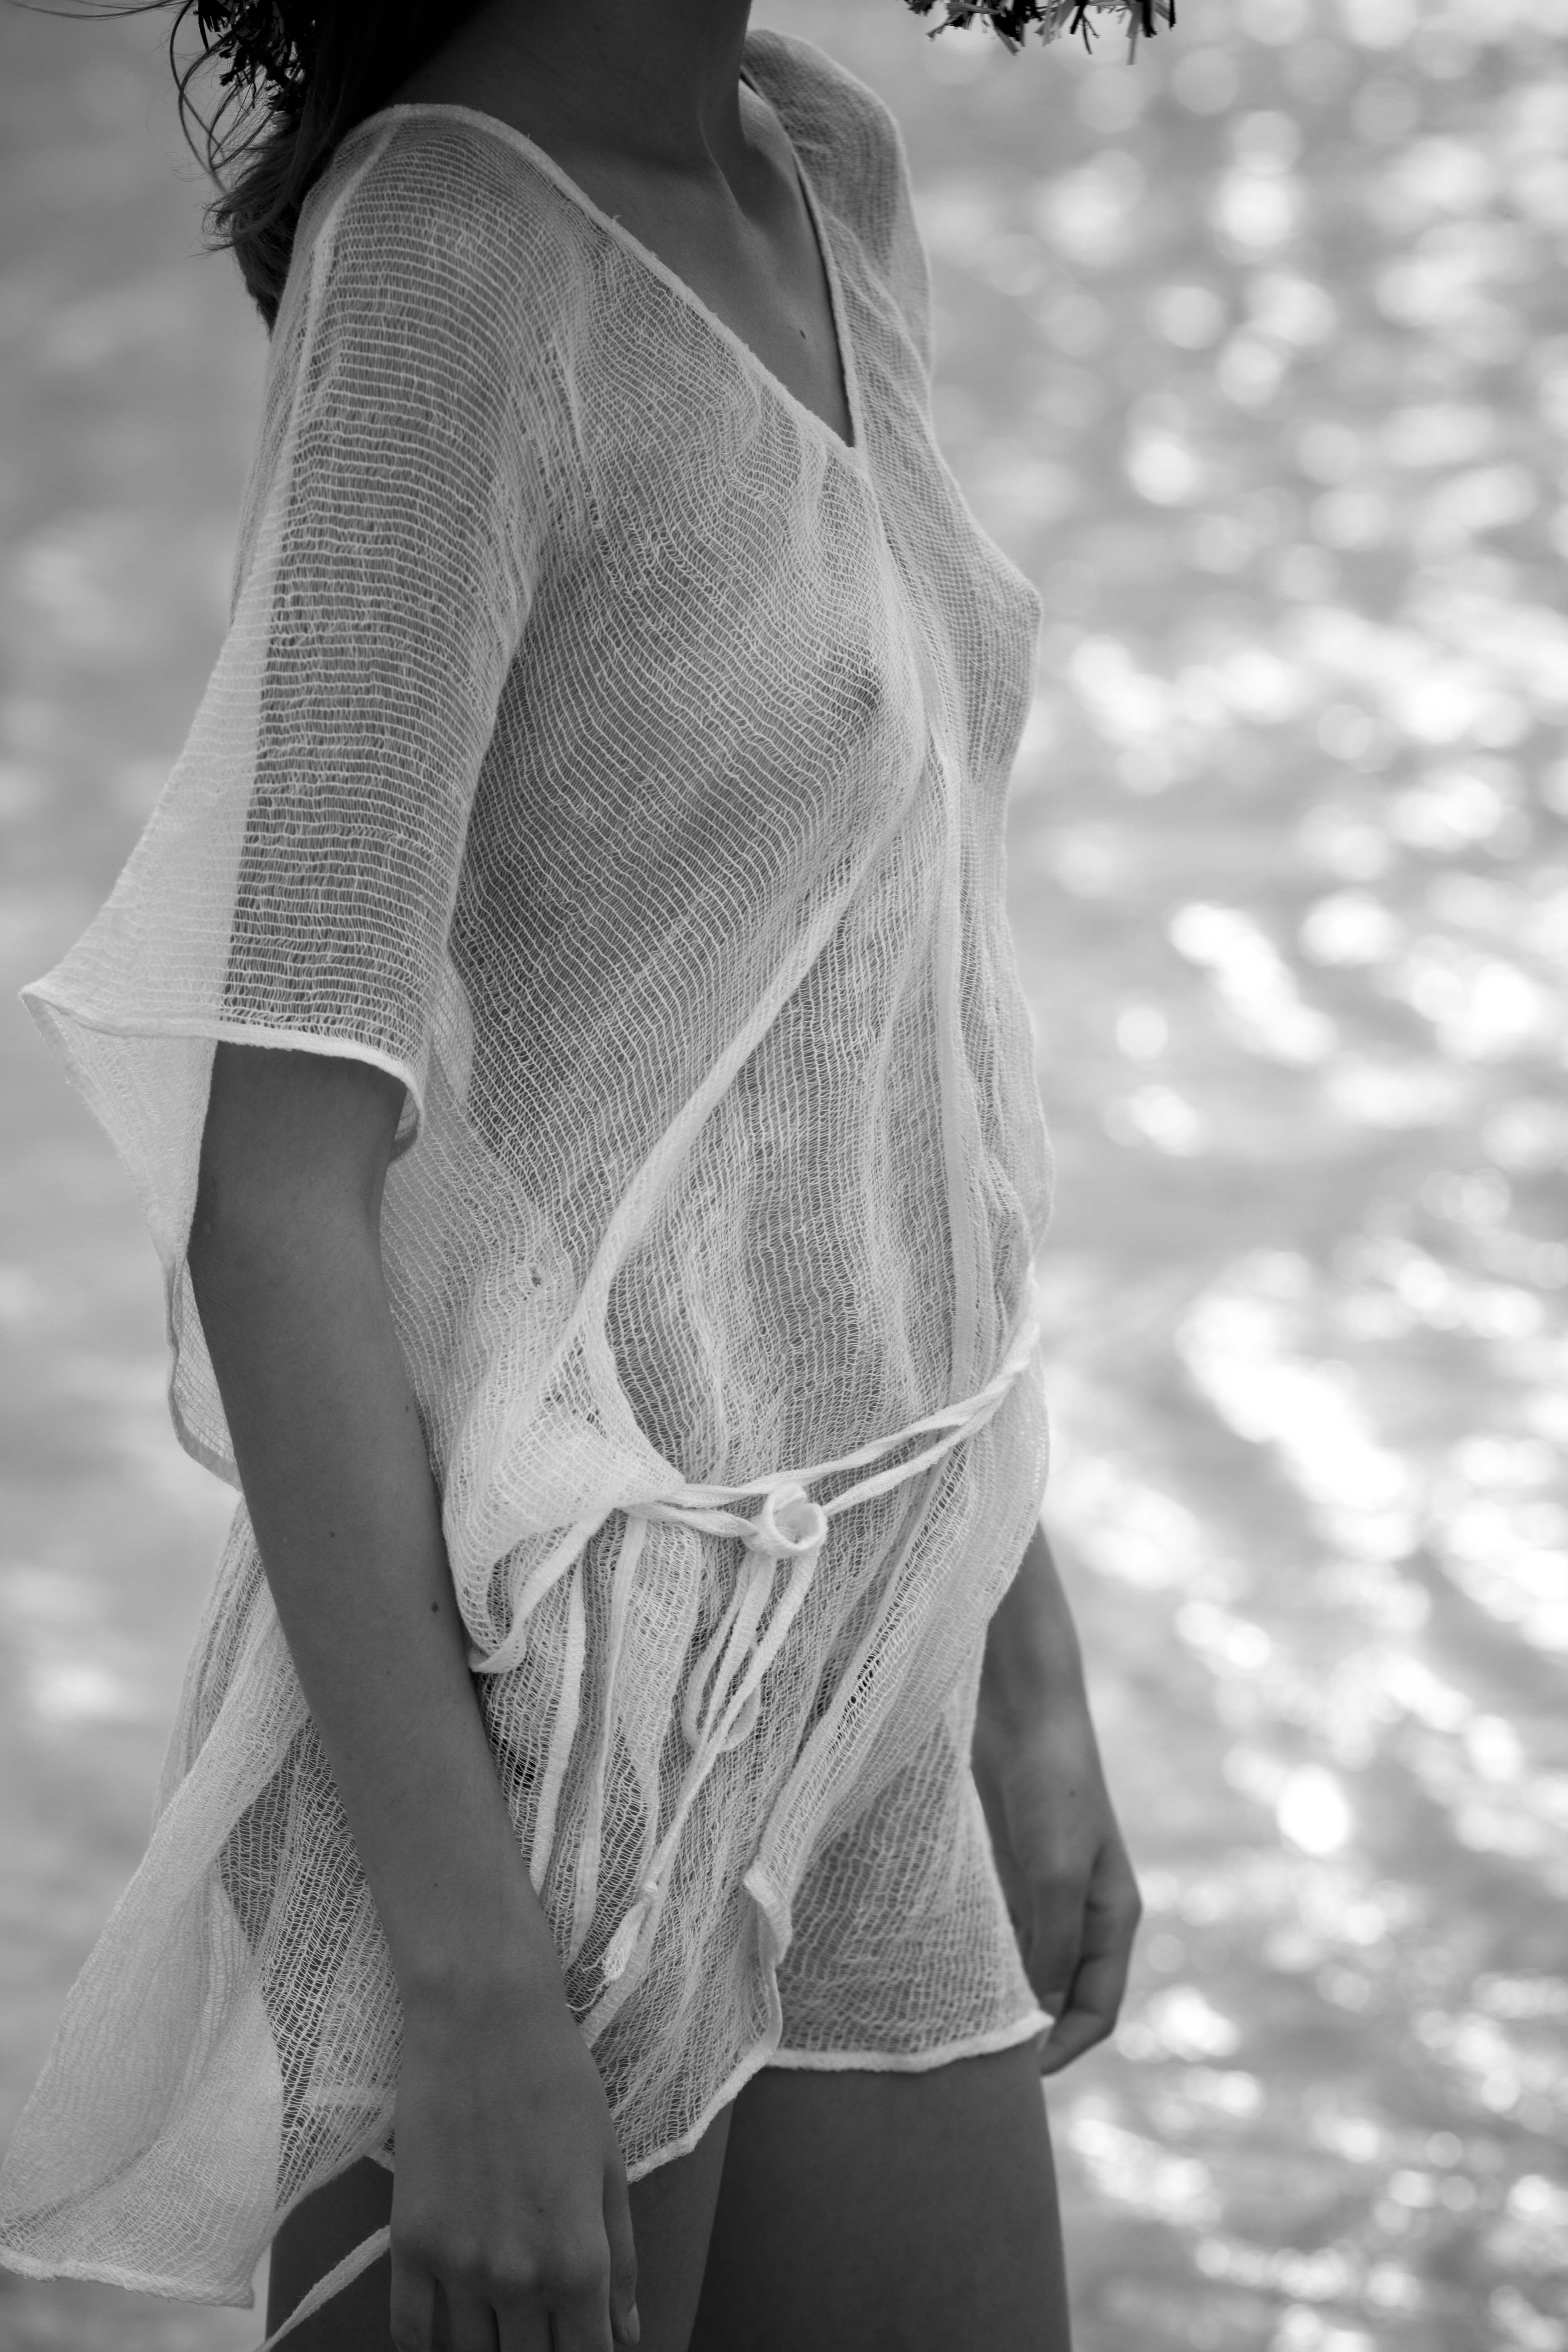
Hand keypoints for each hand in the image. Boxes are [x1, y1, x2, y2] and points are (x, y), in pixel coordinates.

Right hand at [389, 1968, 639, 2351]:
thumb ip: (620, 2260)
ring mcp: (457, 2266)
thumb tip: (627, 2335)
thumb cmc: (560, 2082)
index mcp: (577, 2262)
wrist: (484, 2021)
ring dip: (488, 2349)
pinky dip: (428, 2345)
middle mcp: (518, 2279)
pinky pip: (410, 2330)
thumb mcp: (608, 2168)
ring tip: (501, 2325)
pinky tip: (446, 2332)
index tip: (584, 2344)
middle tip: (543, 2328)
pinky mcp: (408, 2242)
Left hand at [973, 1686, 1141, 2075]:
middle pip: (1062, 1997)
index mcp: (1113, 1917)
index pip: (1098, 2008)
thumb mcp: (1054, 1869)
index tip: (1019, 2077)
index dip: (1066, 2049)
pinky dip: (979, 1961)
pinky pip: (997, 1934)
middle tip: (977, 2065)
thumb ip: (1052, 1942)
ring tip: (955, 2029)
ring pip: (1027, 1968)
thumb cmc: (1051, 1783)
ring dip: (1001, 1999)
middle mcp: (1082, 1912)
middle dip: (1031, 2034)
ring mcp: (1043, 1891)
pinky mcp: (1007, 1870)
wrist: (1021, 1709)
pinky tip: (943, 1975)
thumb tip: (1044, 2013)